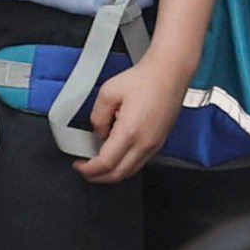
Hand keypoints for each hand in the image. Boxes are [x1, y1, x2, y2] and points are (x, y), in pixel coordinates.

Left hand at [79, 54, 190, 182]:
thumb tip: (99, 133)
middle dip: (98, 177)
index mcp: (130, 131)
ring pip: (130, 171)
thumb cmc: (145, 78)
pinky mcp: (160, 142)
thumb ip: (97, 117)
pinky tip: (116, 155)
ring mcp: (155, 145)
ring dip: (111, 173)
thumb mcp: (108, 92)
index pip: (105, 163)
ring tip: (98, 164)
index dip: (88, 169)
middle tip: (85, 170)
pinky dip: (124, 165)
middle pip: (117, 174)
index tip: (79, 165)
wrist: (170, 72)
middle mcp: (145, 143)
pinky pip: (139, 163)